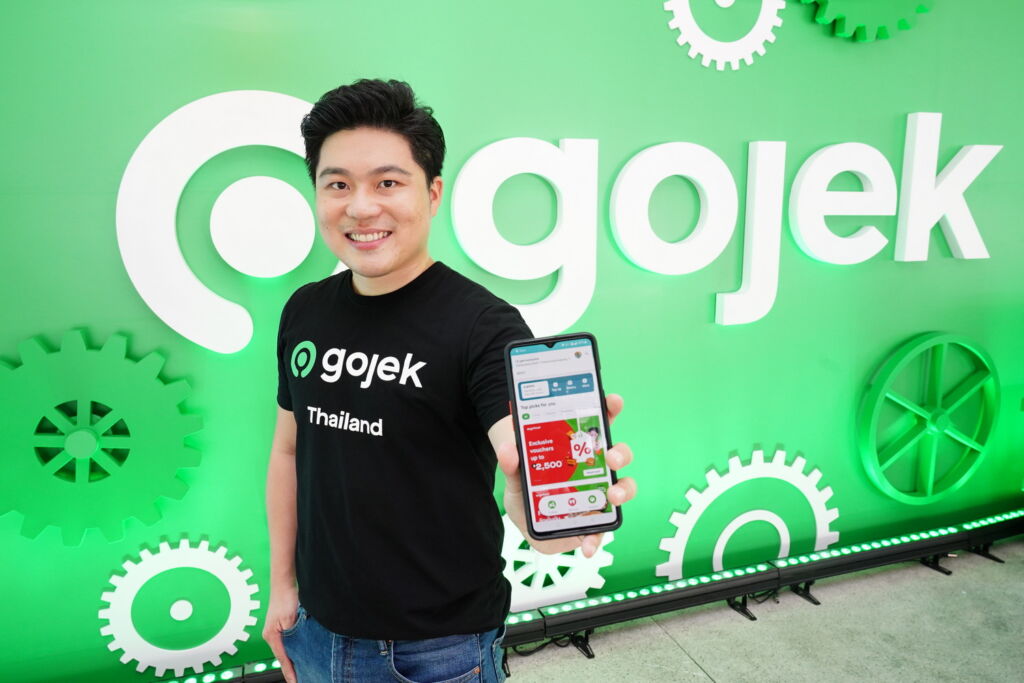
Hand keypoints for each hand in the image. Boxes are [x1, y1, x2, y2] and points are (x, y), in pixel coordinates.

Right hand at [261, 586, 298, 682]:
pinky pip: (290, 642)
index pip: (283, 660)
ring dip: (295, 658)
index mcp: (271, 636)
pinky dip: (296, 648)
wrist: (284, 582)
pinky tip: (303, 650)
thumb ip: (292, 636)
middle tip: (303, 677)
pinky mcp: (282, 625)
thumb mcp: (289, 620)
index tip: (296, 681)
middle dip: (292, 668)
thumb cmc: (284, 597)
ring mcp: (277, 631)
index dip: (290, 672)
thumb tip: (298, 650)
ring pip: (287, 650)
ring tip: (304, 668)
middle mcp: (272, 635)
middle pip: (284, 657)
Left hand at [497, 393, 635, 556]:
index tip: (613, 401)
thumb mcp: (515, 477)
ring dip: (623, 490)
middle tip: (610, 457)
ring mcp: (599, 495)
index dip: (609, 409)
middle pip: (617, 454)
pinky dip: (597, 539)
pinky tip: (587, 546)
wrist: (525, 525)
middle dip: (620, 452)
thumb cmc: (527, 492)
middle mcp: (594, 470)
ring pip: (623, 487)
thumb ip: (511, 464)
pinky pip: (603, 530)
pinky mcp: (595, 522)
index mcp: (578, 450)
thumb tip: (508, 450)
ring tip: (612, 496)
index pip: (598, 424)